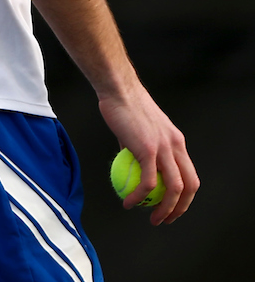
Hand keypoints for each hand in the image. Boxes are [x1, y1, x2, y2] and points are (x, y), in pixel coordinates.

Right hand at [98, 81, 198, 225]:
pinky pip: (147, 182)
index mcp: (176, 141)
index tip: (171, 206)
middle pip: (189, 185)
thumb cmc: (122, 104)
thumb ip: (139, 146)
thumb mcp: (138, 128)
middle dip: (180, 208)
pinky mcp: (148, 149)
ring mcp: (163, 148)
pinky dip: (139, 196)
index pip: (190, 174)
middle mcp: (175, 146)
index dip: (185, 195)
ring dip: (165, 209)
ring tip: (152, 218)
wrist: (118, 89)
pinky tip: (129, 202)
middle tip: (165, 218)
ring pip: (174, 188)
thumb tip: (133, 163)